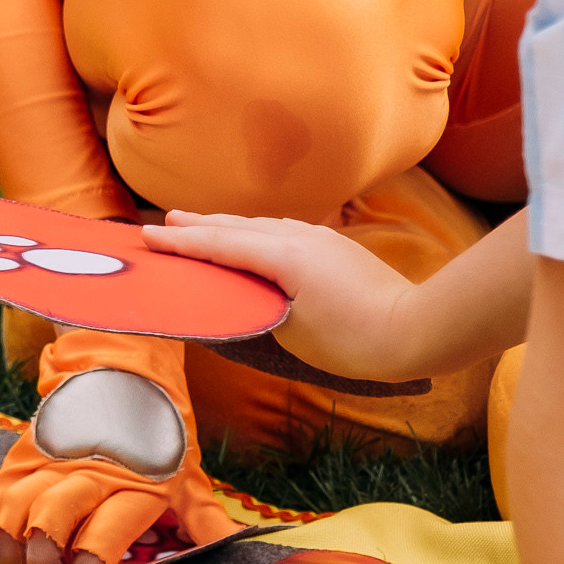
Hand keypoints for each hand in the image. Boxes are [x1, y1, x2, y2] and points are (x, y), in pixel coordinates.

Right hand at [0, 329, 235, 563]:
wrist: (122, 370)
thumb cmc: (161, 435)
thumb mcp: (190, 479)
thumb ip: (208, 523)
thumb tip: (243, 553)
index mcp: (132, 485)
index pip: (102, 536)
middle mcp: (86, 474)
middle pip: (49, 525)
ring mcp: (50, 464)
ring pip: (17, 512)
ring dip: (14, 552)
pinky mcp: (23, 456)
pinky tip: (4, 547)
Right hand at [142, 210, 413, 378]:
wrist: (415, 330)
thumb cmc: (352, 341)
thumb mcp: (291, 331)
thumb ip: (258, 306)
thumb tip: (240, 294)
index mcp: (282, 256)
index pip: (219, 245)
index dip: (180, 242)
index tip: (148, 237)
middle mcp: (299, 237)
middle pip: (236, 226)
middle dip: (198, 225)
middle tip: (165, 222)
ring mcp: (319, 238)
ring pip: (260, 225)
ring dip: (227, 226)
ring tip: (200, 226)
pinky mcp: (334, 246)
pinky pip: (281, 231)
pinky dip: (254, 233)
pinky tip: (253, 238)